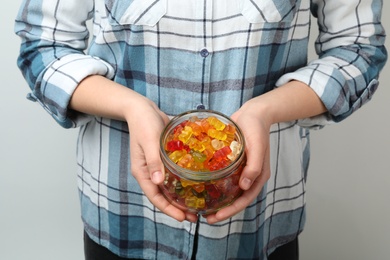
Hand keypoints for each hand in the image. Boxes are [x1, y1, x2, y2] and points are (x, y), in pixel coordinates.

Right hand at [125, 97, 197, 222]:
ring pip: (170, 188)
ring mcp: (157, 167)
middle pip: (163, 196)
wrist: (143, 109)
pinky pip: (175, 175)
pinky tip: (197, 185)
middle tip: (195, 217)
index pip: (155, 196)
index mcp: (142, 172)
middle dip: (177, 208)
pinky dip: (184, 182)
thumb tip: (158, 182)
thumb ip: (153, 161)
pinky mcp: (165, 160)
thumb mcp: (149, 141)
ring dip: (182, 197)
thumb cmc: (143, 123)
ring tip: (198, 205)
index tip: (182, 218)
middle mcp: (150, 173)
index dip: (168, 209)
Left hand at [205, 98, 270, 223]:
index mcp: (258, 175)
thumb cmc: (257, 129)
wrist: (253, 113)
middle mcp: (249, 175)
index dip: (231, 210)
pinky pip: (224, 176)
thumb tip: (245, 187)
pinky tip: (203, 185)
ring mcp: (241, 169)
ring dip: (219, 199)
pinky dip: (216, 183)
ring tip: (203, 206)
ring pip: (229, 189)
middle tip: (207, 217)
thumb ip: (254, 167)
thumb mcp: (257, 147)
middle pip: (236, 198)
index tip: (217, 216)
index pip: (245, 198)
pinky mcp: (233, 162)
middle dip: (223, 209)